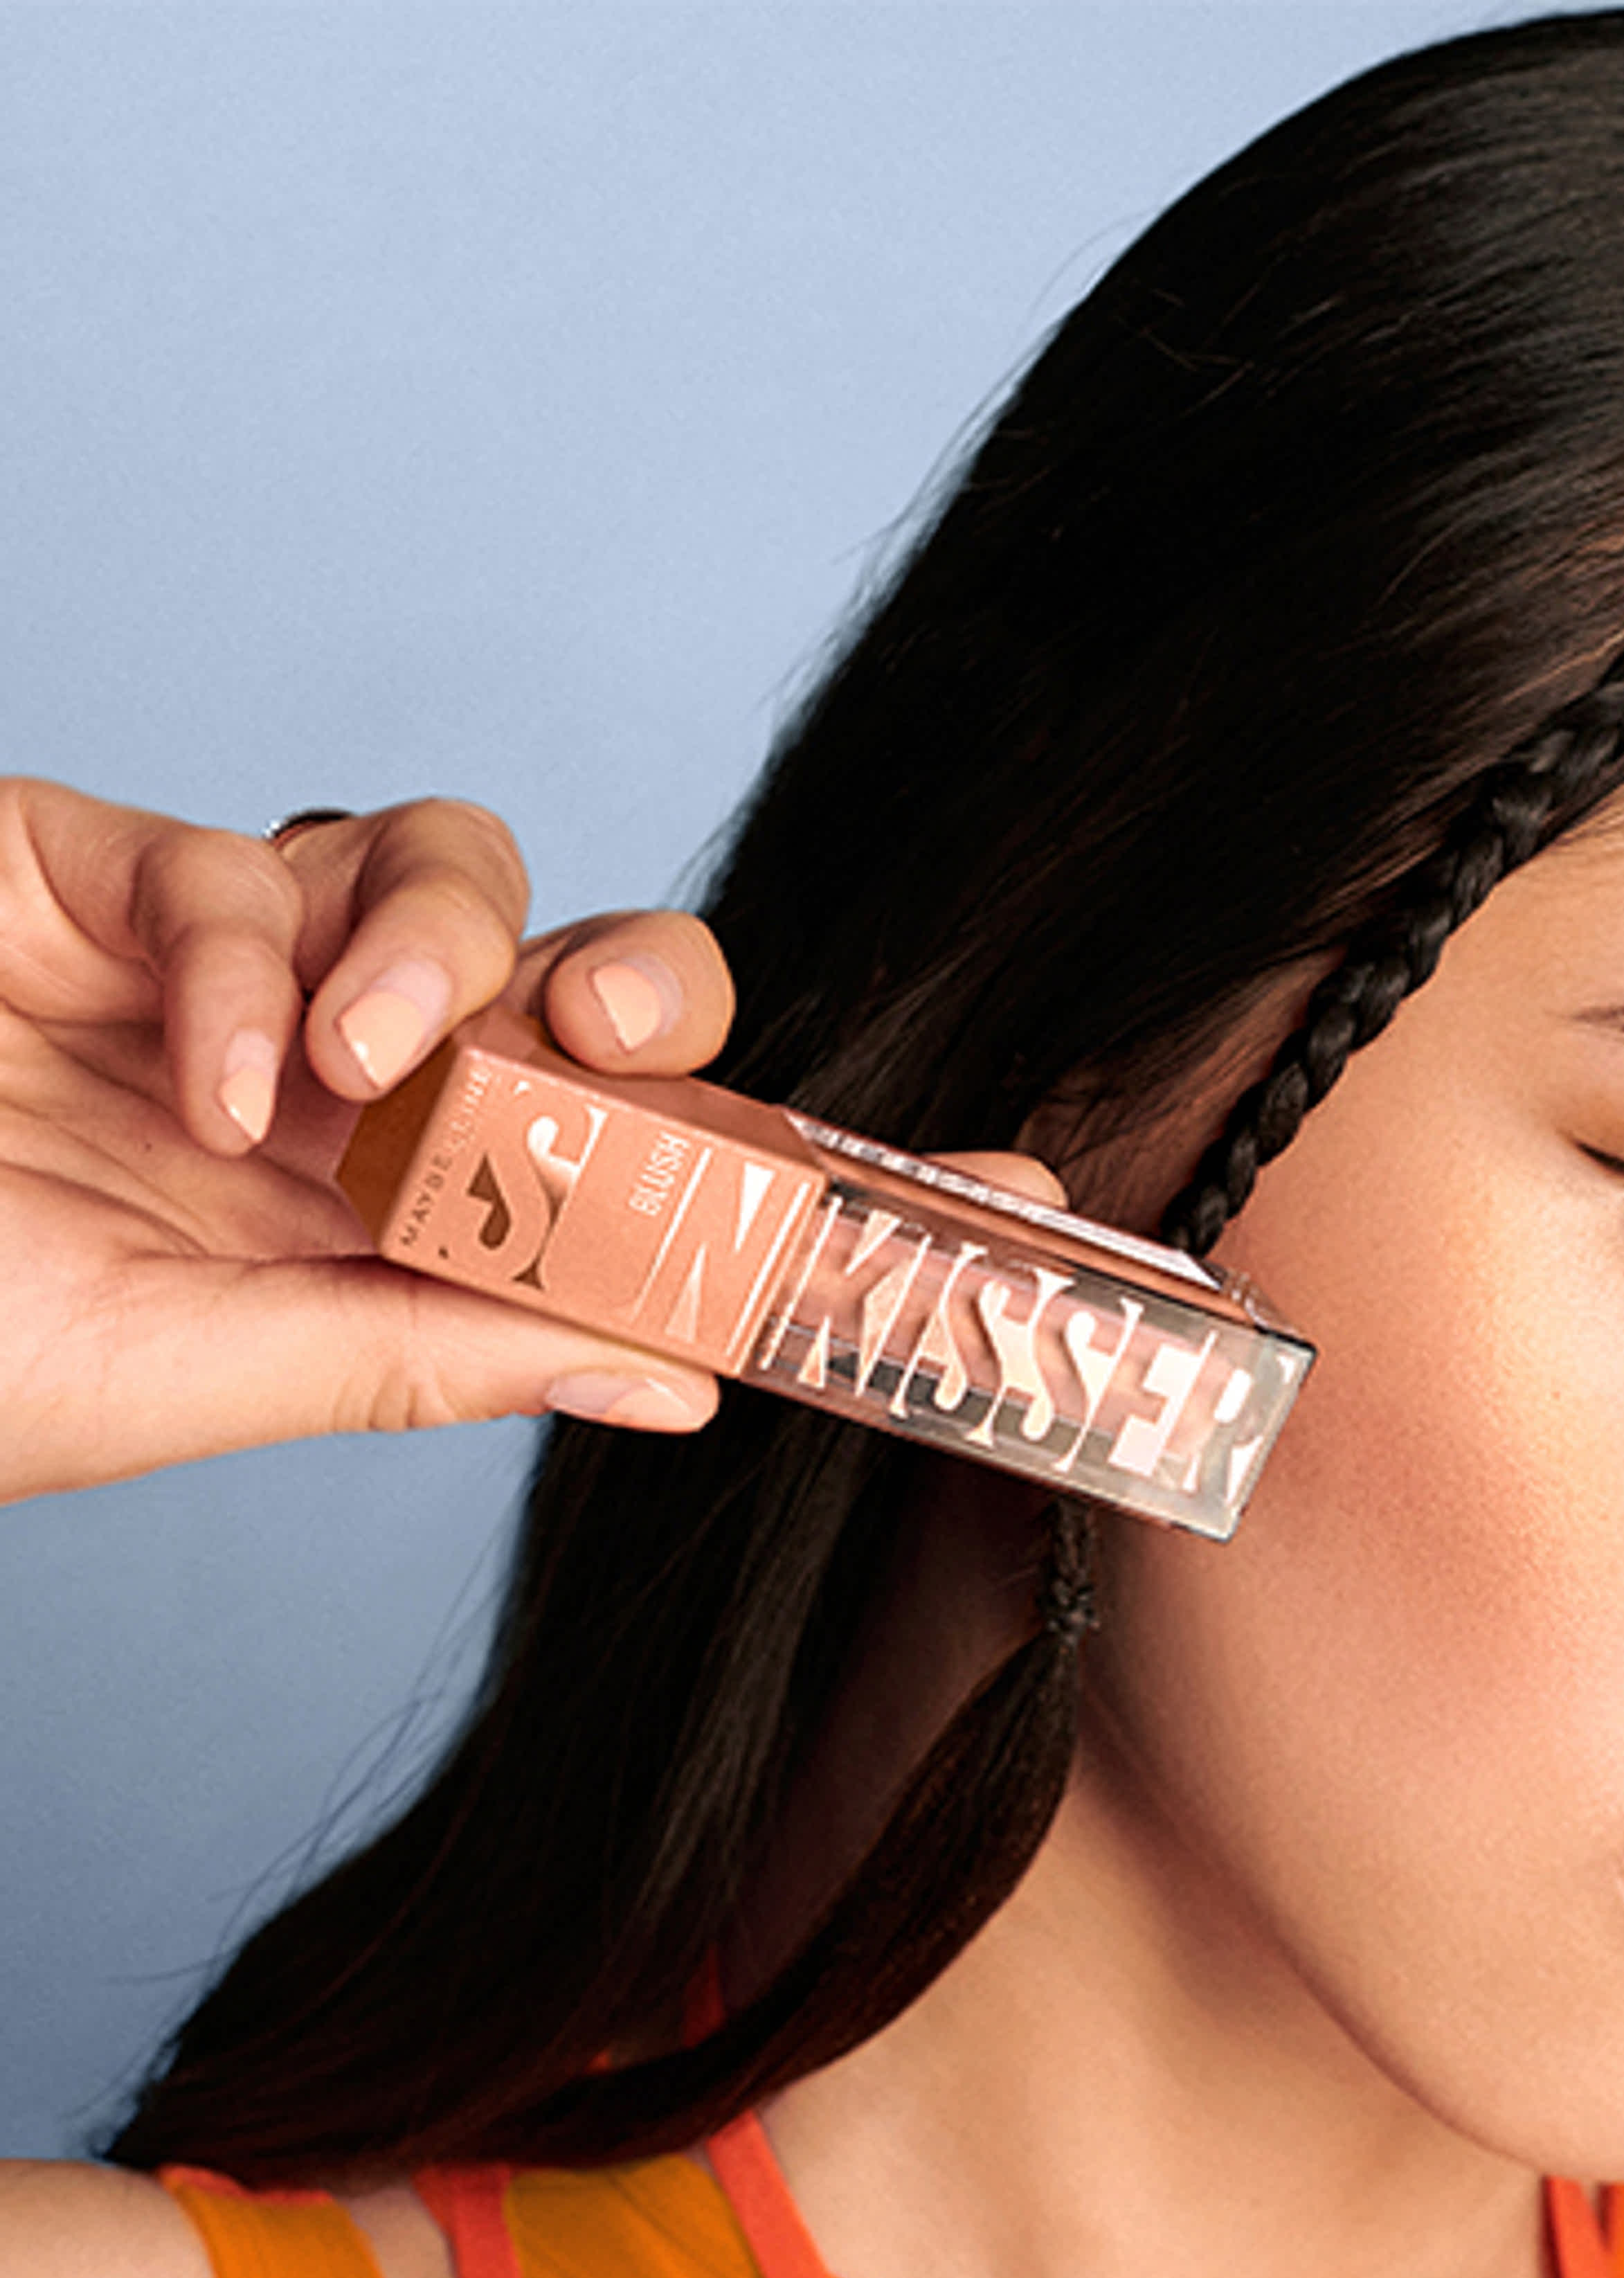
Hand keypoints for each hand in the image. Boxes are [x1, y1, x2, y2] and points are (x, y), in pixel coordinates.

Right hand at [0, 780, 741, 1503]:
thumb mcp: (208, 1376)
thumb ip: (436, 1352)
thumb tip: (678, 1380)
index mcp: (381, 1226)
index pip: (605, 1152)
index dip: (718, 1144)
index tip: (845, 1179)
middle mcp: (334, 1094)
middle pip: (566, 976)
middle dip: (636, 987)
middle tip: (615, 1045)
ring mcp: (225, 977)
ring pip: (443, 871)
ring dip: (447, 950)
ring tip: (374, 1069)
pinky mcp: (94, 875)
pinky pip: (235, 867)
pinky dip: (244, 967)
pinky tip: (212, 1084)